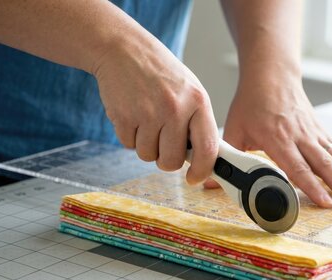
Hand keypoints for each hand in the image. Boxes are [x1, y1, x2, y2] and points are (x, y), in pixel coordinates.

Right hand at [93, 34, 217, 184]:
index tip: (194, 178)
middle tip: (163, 141)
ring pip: (148, 156)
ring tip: (147, 119)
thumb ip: (198, 124)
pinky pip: (129, 146)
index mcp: (198, 102)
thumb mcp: (191, 91)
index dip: (202, 170)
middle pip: (172, 161)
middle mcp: (175, 109)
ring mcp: (149, 113)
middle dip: (166, 159)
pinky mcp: (124, 117)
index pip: (207, 149)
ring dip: (146, 145)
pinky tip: (133, 113)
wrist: (125, 50)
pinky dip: (130, 136)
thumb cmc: (162, 74)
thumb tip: (205, 160)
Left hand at [205, 72, 331, 207]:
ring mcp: (314, 133)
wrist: (271, 75)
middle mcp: (300, 136)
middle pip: (325, 165)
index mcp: (278, 137)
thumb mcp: (233, 127)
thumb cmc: (251, 102)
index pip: (297, 166)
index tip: (326, 202)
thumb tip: (209, 182)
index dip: (312, 186)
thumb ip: (226, 156)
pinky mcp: (321, 132)